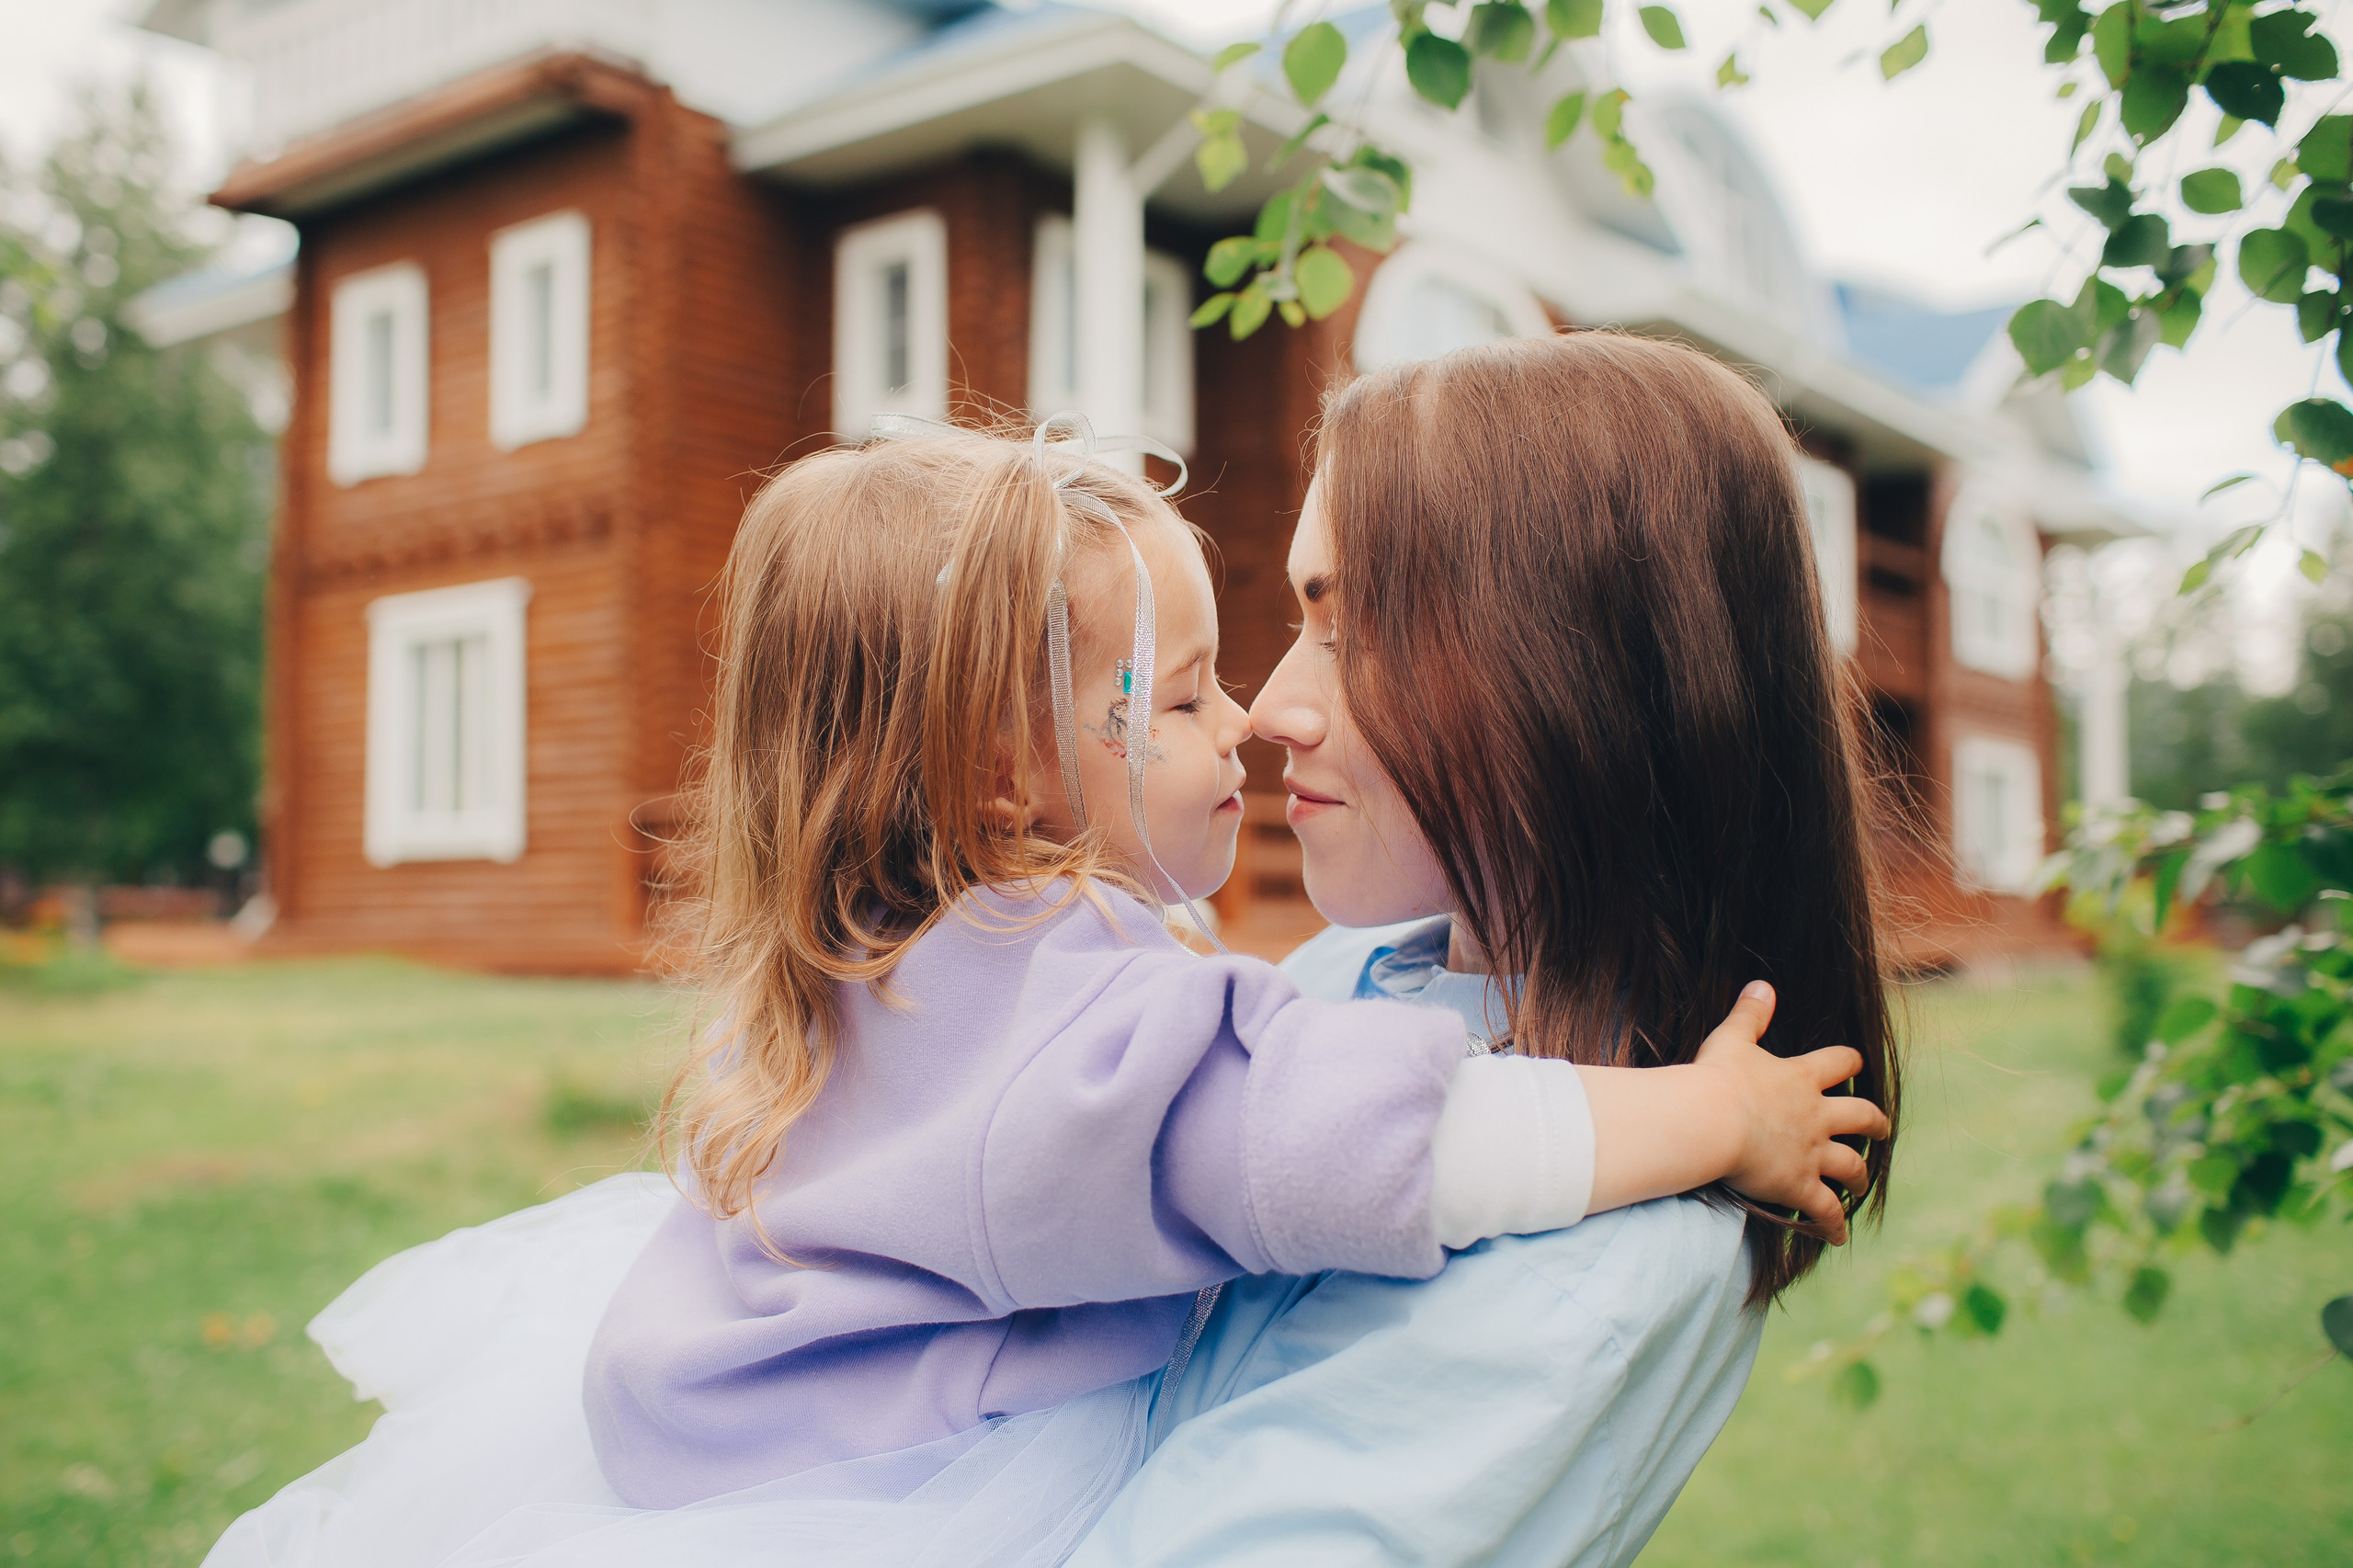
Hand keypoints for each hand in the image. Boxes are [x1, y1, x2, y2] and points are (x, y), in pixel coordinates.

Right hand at [1693, 981, 1888, 1245]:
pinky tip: (1838, 1236)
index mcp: (1802, 1078)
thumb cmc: (1716, 1078)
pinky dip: (1833, 1225)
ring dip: (1858, 1177)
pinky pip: (1824, 1211)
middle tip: (1881, 1129)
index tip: (1856, 1062)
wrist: (1711, 1121)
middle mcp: (1816, 1116)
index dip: (1850, 1061)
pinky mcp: (1799, 1186)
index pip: (1840, 1062)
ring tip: (1861, 1186)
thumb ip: (1750, 1013)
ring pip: (1851, 1166)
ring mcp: (1811, 1153)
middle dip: (1874, 1123)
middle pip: (1861, 1116)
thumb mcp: (1732, 1038)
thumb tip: (1762, 985)